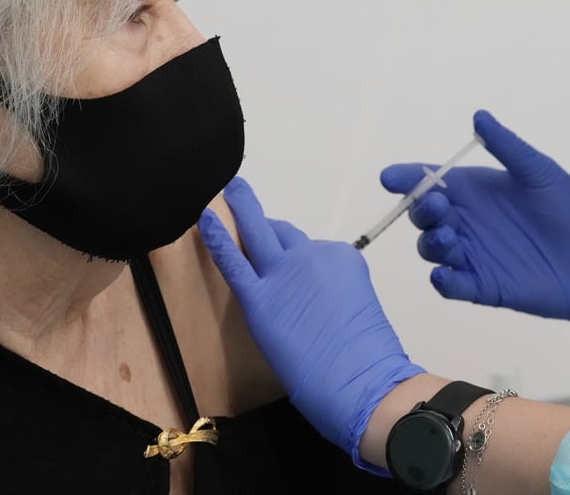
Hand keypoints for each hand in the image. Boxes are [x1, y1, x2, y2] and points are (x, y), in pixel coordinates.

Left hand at [198, 177, 423, 470]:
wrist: (361, 378)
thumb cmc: (366, 357)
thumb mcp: (357, 309)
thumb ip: (332, 294)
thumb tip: (309, 299)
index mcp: (342, 258)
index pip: (313, 250)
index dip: (301, 263)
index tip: (297, 277)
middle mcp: (313, 256)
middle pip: (284, 233)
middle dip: (264, 219)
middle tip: (246, 201)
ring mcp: (284, 273)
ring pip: (259, 233)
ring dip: (242, 208)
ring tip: (231, 191)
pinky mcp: (259, 297)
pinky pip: (233, 261)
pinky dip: (217, 238)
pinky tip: (203, 220)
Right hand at [380, 110, 569, 351]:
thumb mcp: (540, 173)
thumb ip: (507, 147)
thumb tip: (478, 115)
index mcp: (476, 191)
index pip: (430, 181)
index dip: (407, 178)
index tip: (391, 177)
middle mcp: (467, 222)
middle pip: (424, 215)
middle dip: (420, 209)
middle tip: (438, 206)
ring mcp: (473, 255)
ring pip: (432, 249)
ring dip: (431, 242)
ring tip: (451, 236)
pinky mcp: (483, 287)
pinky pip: (452, 286)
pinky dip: (443, 282)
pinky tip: (445, 276)